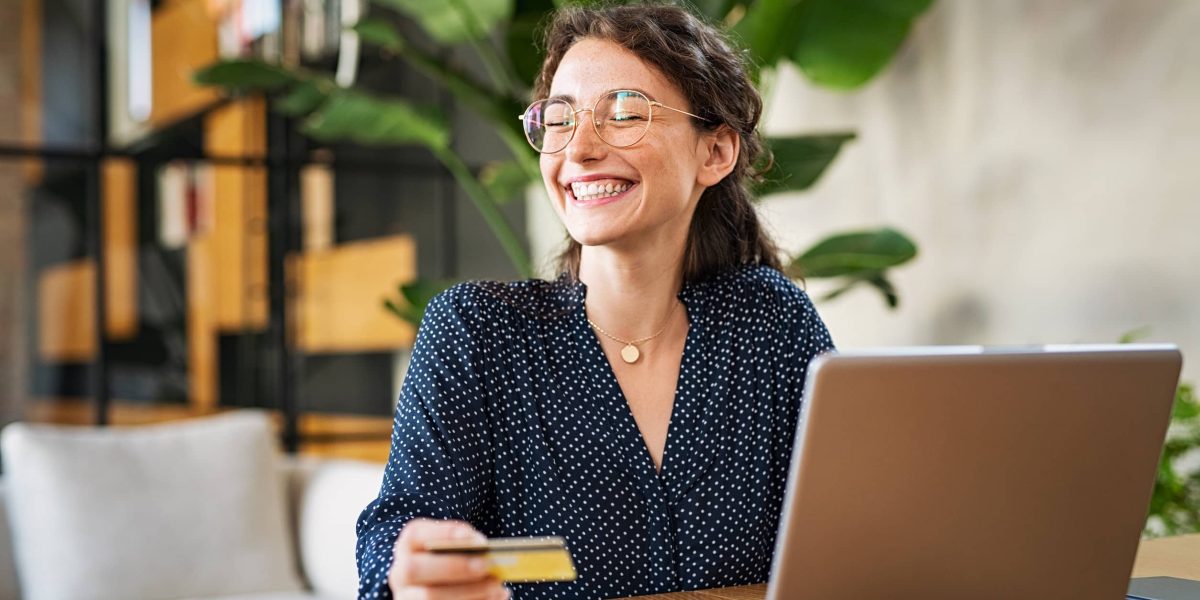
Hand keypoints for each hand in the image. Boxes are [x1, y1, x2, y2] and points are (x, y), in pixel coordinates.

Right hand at [388, 518, 509, 599]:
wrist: (442, 588)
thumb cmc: (454, 561)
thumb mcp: (455, 548)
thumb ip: (465, 546)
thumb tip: (483, 549)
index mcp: (408, 545)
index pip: (415, 534)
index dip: (445, 533)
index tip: (477, 538)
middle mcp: (400, 572)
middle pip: (415, 569)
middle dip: (453, 566)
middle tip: (486, 566)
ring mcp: (406, 597)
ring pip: (429, 597)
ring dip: (468, 591)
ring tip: (497, 586)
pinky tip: (495, 598)